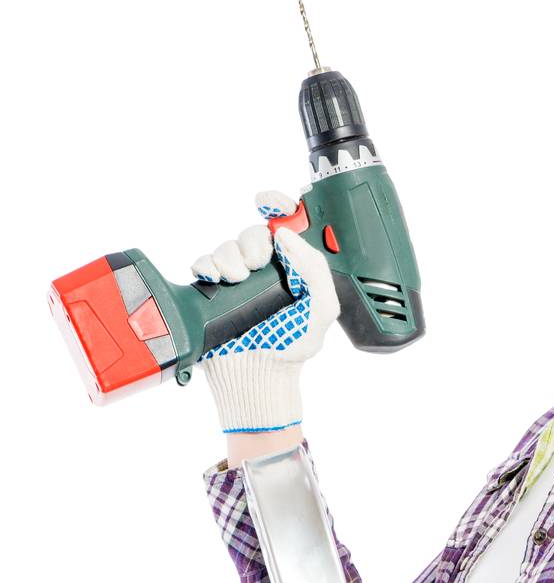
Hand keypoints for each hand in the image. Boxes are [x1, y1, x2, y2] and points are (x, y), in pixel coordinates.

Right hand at [191, 190, 339, 433]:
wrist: (258, 376)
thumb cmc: (293, 346)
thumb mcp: (322, 310)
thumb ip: (316, 270)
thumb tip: (287, 236)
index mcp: (294, 268)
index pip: (287, 224)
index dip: (279, 206)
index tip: (269, 205)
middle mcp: (265, 270)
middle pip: (253, 233)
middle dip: (252, 243)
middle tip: (256, 265)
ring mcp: (237, 279)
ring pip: (226, 246)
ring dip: (230, 258)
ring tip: (236, 280)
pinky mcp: (212, 291)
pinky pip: (203, 263)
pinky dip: (206, 267)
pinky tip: (215, 281)